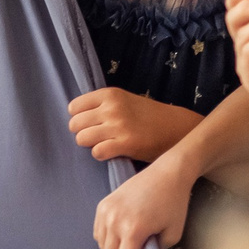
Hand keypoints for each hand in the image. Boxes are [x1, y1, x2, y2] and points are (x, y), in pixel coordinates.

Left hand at [67, 88, 199, 163]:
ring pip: (82, 139)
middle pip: (74, 125)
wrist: (175, 127)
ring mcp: (118, 125)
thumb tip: (74, 118)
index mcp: (110, 94)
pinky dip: (101, 154)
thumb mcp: (123, 101)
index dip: (80, 118)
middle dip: (83, 133)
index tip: (92, 123)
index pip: (73, 107)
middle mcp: (111, 107)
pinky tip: (112, 151)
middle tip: (99, 136)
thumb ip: (101, 106)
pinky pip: (96, 152)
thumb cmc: (146, 116)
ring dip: (91, 144)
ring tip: (106, 143)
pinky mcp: (125, 143)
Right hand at [92, 154, 194, 248]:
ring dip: (114, 247)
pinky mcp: (102, 205)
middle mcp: (115, 223)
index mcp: (133, 231)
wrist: (167, 174)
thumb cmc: (174, 203)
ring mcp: (106, 212)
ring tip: (129, 238)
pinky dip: (107, 235)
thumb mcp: (173, 234)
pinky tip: (120, 229)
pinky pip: (97, 231)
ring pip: (101, 245)